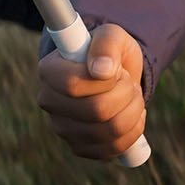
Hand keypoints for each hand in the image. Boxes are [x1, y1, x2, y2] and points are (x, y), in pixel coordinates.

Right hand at [36, 23, 146, 160]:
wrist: (115, 76)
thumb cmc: (109, 52)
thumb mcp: (112, 35)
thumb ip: (107, 44)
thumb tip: (103, 70)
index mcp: (49, 71)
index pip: (72, 84)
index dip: (104, 79)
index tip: (115, 68)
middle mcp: (50, 103)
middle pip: (97, 110)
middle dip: (125, 92)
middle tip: (128, 80)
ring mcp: (63, 129)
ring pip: (111, 130)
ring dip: (134, 109)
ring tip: (132, 94)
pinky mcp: (81, 148)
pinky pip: (115, 147)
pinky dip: (134, 128)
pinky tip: (131, 113)